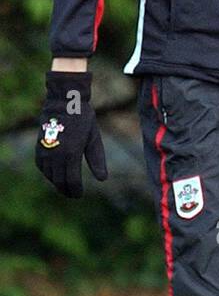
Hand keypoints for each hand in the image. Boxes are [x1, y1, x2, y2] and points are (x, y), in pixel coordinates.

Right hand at [35, 71, 107, 197]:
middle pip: (60, 181)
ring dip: (57, 183)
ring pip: (50, 176)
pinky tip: (55, 175)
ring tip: (65, 186)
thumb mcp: (93, 139)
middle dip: (66, 190)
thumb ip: (97, 160)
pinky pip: (42, 167)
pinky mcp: (39, 147)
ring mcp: (46, 151)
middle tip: (73, 194)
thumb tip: (102, 179)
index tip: (79, 195)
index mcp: (72, 153)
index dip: (76, 191)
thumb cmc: (83, 119)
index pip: (72, 181)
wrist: (64, 101)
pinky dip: (48, 173)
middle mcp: (57, 154)